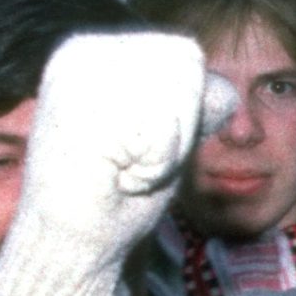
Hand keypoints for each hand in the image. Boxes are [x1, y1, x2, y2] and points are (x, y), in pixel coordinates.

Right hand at [0, 32, 218, 295]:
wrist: (71, 246)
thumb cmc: (117, 195)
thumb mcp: (167, 136)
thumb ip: (193, 103)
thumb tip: (225, 88)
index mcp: (94, 49)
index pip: (184, 55)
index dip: (186, 109)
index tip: (141, 144)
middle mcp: (80, 52)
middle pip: (185, 67)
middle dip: (179, 127)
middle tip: (133, 161)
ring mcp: (75, 79)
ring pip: (178, 97)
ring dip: (166, 150)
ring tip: (123, 168)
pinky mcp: (79, 113)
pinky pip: (162, 132)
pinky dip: (153, 167)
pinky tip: (115, 179)